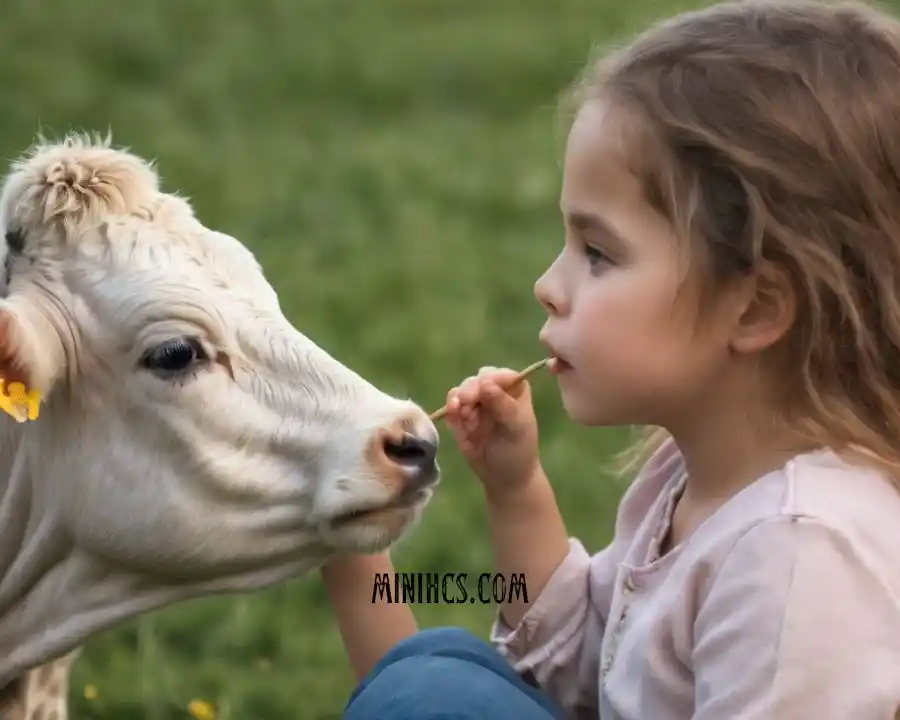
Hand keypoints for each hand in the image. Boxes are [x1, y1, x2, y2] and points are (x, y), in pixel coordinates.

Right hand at [444, 366, 540, 498]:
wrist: (504, 479)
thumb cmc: (518, 452)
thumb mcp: (516, 428)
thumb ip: (503, 405)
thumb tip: (485, 382)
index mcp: (514, 391)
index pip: (500, 375)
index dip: (490, 379)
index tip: (484, 389)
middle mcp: (494, 393)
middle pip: (477, 379)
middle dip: (470, 389)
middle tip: (467, 402)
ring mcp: (476, 405)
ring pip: (461, 391)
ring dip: (460, 400)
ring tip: (464, 416)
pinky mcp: (461, 417)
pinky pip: (452, 407)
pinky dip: (451, 410)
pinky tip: (454, 416)